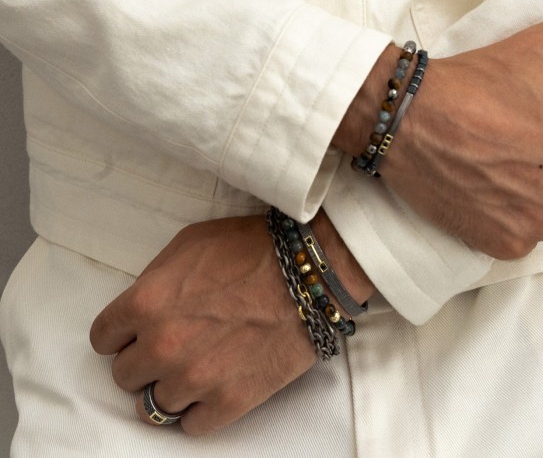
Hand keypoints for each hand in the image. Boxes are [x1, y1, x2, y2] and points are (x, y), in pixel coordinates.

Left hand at [90, 213, 373, 434]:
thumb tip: (143, 308)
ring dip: (169, 389)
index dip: (120, 335)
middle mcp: (163, 346)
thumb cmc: (252, 250)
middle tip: (170, 349)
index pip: (103, 339)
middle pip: (125, 377)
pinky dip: (198, 412)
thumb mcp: (189, 245)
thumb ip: (153, 280)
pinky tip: (212, 390)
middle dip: (143, 362)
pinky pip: (192, 427)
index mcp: (146, 304)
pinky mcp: (230, 401)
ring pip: (153, 408)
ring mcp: (196, 378)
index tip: (136, 335)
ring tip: (193, 371)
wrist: (309, 273)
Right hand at [335, 0, 542, 258]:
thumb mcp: (537, 50)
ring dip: (540, 208)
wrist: (406, 119)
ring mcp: (532, 224)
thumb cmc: (470, 88)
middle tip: (535, 156)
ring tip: (508, 177)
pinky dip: (507, 227)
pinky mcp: (497, 242)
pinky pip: (521, 243)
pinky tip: (486, 197)